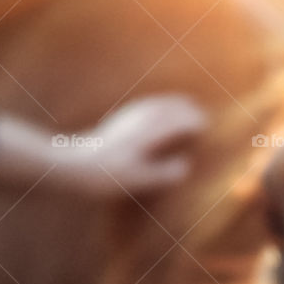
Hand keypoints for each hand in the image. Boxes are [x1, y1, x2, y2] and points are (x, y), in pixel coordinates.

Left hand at [84, 95, 206, 195]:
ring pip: (158, 104)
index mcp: (150, 132)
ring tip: (187, 107)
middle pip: (171, 107)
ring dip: (174, 105)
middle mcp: (141, 119)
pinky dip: (160, 106)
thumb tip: (186, 166)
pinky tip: (158, 110)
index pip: (180, 120)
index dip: (196, 123)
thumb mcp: (140, 179)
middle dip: (188, 111)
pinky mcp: (120, 119)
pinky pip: (147, 105)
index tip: (208, 127)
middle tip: (204, 117)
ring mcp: (129, 116)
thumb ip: (164, 173)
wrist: (74, 165)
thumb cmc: (108, 176)